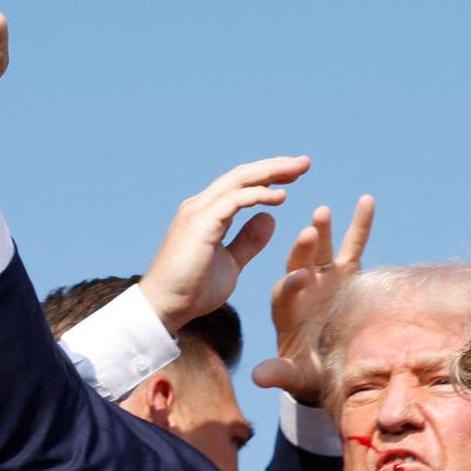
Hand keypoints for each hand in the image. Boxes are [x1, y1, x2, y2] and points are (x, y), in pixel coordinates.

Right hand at [138, 156, 312, 332]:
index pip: (242, 184)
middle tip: (304, 162)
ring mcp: (199, 213)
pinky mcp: (200, 224)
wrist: (166, 309)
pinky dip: (258, 195)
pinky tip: (281, 196)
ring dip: (271, 173)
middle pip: (243, 175)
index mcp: (208, 213)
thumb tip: (270, 217)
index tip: (295, 173)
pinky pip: (234, 201)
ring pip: (239, 181)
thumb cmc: (193, 290)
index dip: (269, 175)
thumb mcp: (231, 263)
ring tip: (299, 169)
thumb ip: (248, 241)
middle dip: (275, 166)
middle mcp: (201, 206)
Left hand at [251, 196, 374, 404]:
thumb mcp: (295, 375)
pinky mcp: (346, 273)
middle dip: (304, 249)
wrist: (327, 363)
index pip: (285, 292)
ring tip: (322, 211)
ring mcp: (324, 278)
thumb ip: (279, 373)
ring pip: (321, 250)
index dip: (292, 284)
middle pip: (299, 264)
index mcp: (285, 310)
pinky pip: (354, 246)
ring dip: (322, 230)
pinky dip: (360, 224)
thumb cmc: (308, 372)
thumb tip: (258, 378)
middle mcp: (302, 288)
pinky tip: (366, 200)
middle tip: (309, 231)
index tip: (300, 277)